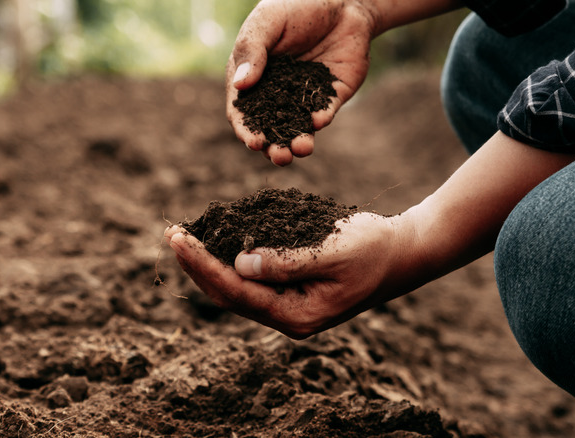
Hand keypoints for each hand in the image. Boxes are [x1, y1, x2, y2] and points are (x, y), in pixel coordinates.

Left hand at [164, 212, 426, 338]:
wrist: (403, 253)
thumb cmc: (373, 249)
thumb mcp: (332, 252)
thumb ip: (286, 262)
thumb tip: (239, 264)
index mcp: (298, 315)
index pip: (237, 292)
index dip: (203, 265)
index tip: (179, 239)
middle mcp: (289, 317)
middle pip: (229, 295)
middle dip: (197, 265)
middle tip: (171, 234)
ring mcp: (290, 306)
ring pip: (236, 289)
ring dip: (208, 264)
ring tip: (183, 238)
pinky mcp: (292, 291)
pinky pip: (252, 280)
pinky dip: (229, 261)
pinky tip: (214, 243)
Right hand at [226, 0, 376, 165]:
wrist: (341, 0)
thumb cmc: (295, 5)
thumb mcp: (267, 22)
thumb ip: (252, 51)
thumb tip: (240, 86)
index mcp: (252, 79)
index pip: (243, 112)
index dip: (246, 130)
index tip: (253, 142)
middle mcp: (276, 94)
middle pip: (270, 129)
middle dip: (274, 147)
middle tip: (280, 156)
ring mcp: (303, 97)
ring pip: (297, 129)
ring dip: (298, 143)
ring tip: (301, 149)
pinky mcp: (330, 96)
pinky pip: (324, 112)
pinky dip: (320, 119)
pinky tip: (318, 121)